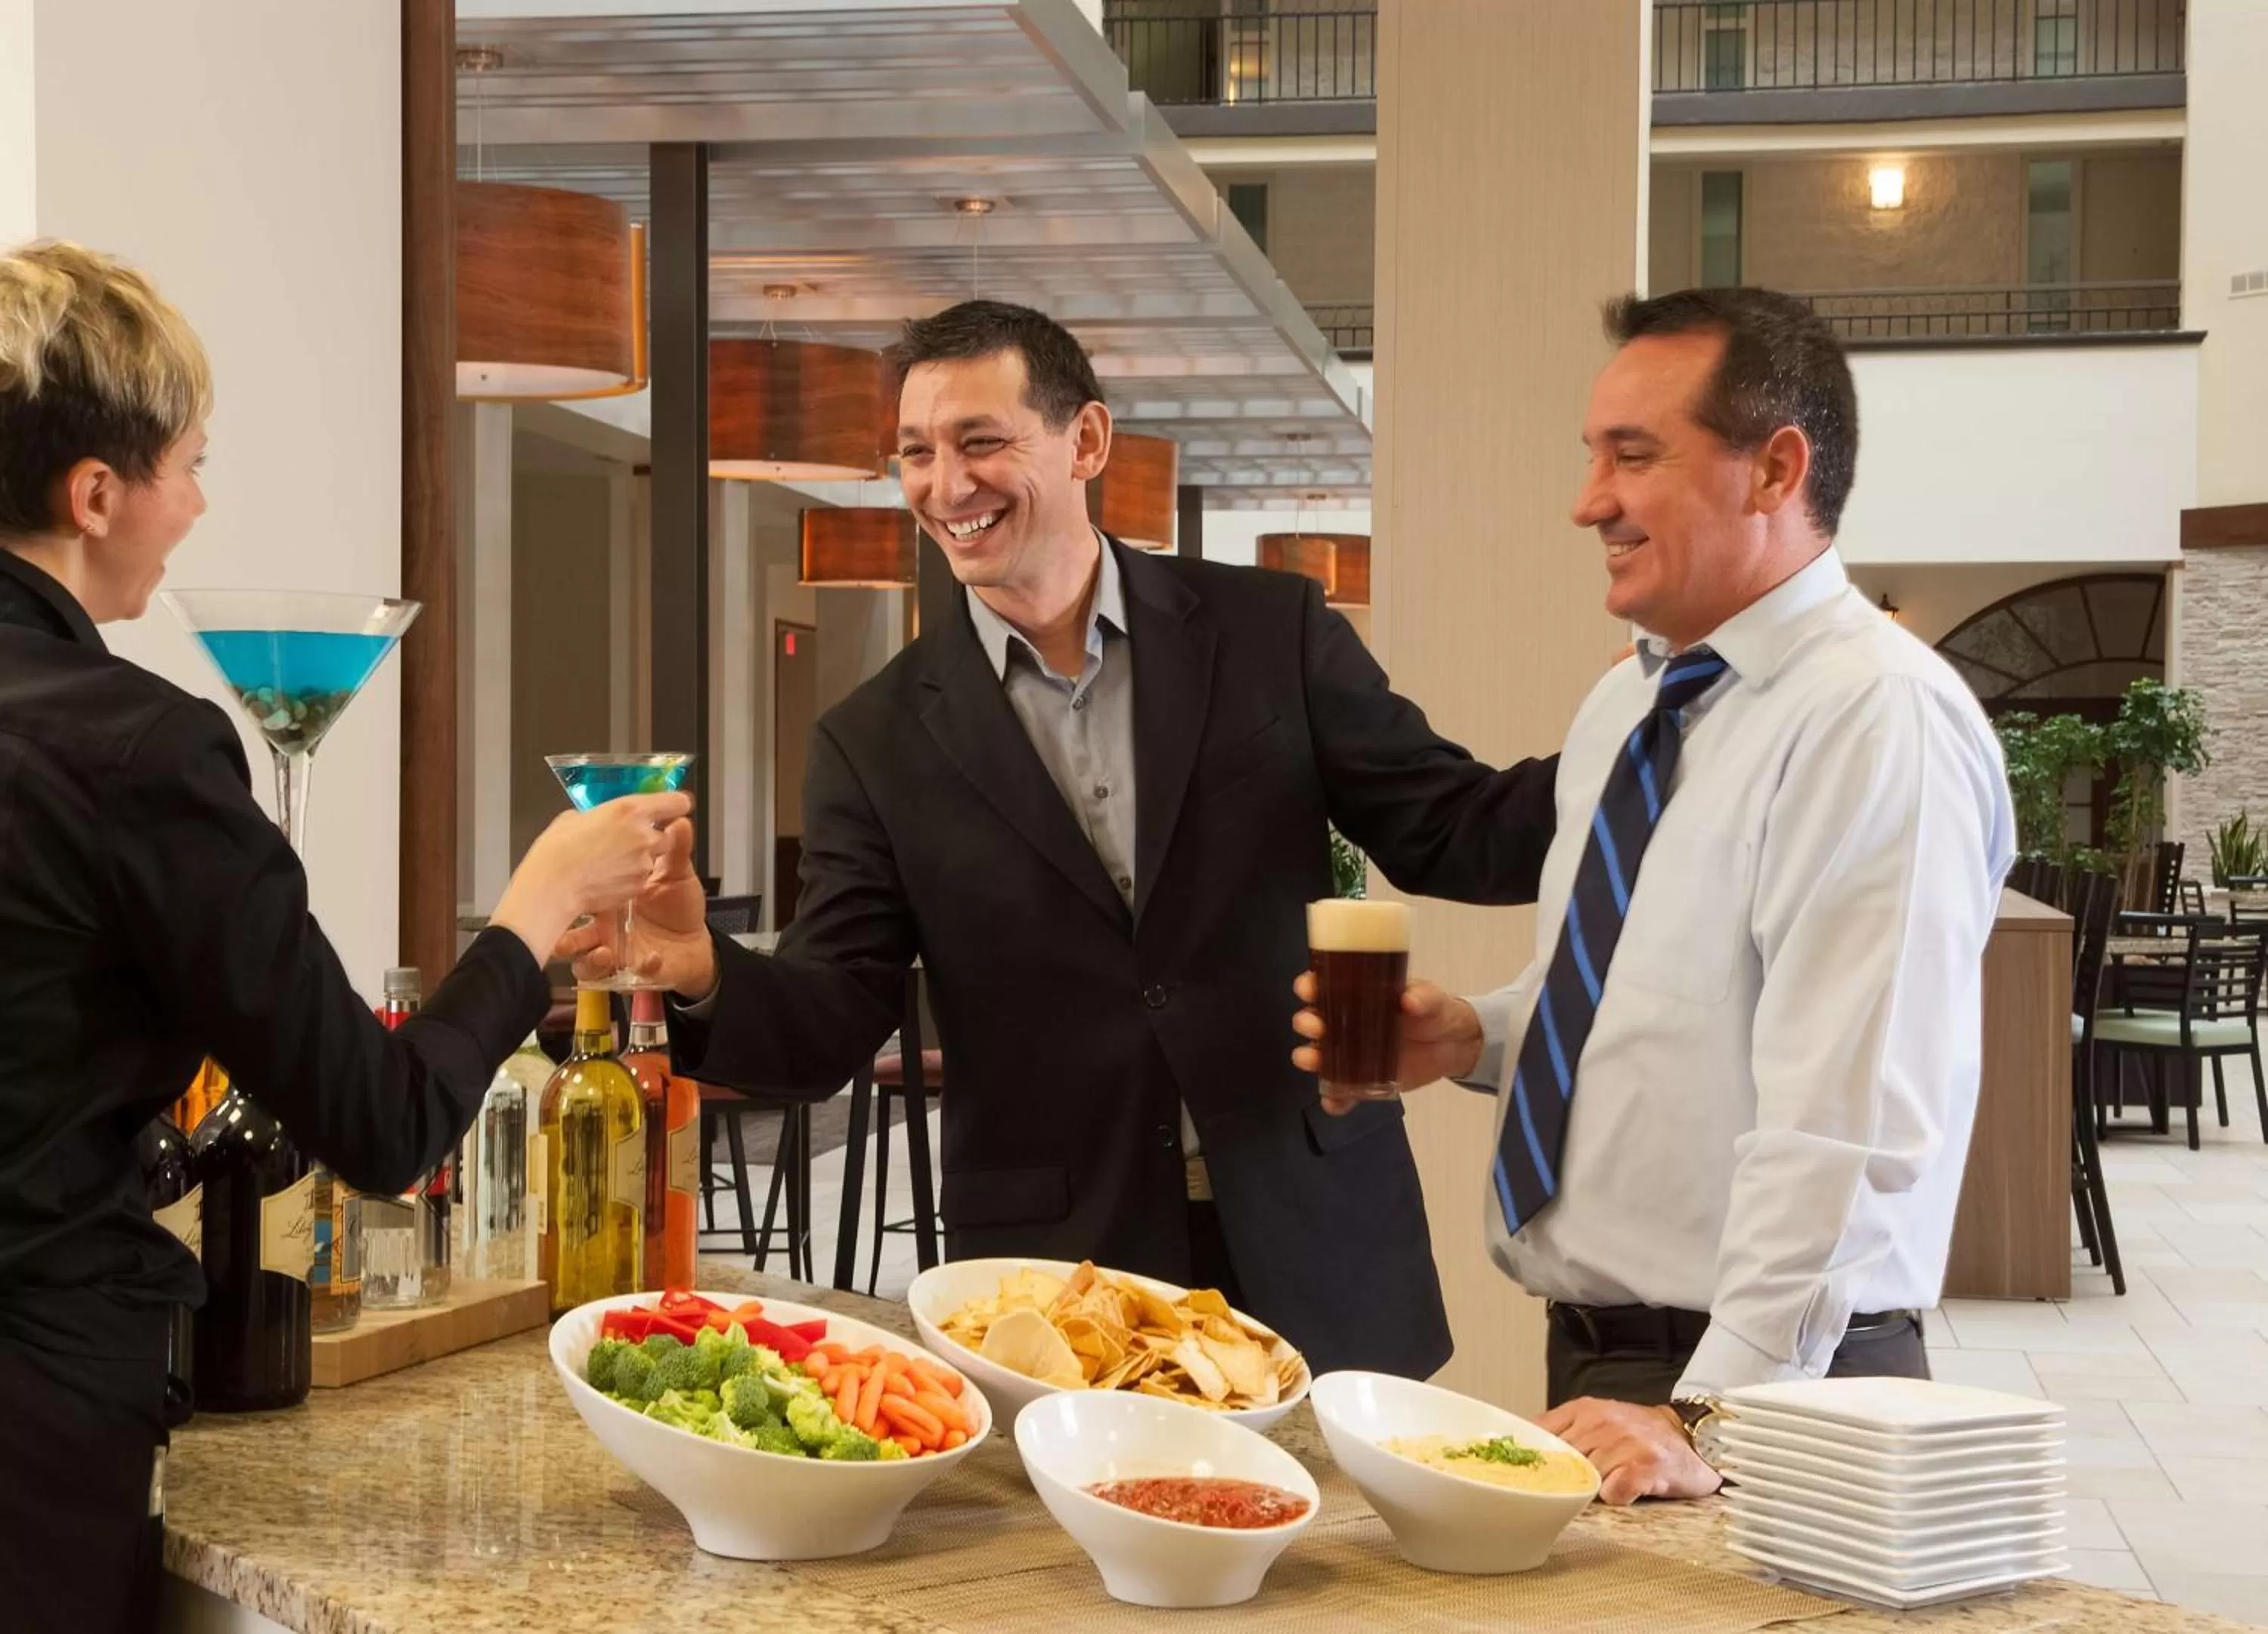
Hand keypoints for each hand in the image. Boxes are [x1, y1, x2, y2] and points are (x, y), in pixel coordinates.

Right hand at [489, 793, 691, 965]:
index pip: (677, 802)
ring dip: (639, 859)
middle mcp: (643, 836)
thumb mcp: (574, 817)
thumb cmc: (557, 850)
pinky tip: (606, 877)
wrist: (552, 887)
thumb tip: (600, 818)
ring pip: (652, 859)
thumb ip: (598, 815)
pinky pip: (640, 878)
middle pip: (666, 835)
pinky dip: (629, 878)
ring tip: (610, 862)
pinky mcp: (638, 886)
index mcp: (630, 810)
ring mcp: (643, 863)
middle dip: (652, 838)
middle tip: (628, 841)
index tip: (670, 807)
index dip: (675, 805)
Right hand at [554, 816, 718, 997]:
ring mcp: (613, 950)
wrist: (692, 944)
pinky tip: (650, 958)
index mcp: (609, 897)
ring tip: (602, 953)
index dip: (578, 886)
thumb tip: (680, 821)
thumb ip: (676, 851)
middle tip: (568, 931)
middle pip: (572, 933)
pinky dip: (635, 967)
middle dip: (567, 934)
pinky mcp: (630, 969)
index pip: (586, 891)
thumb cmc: (678, 906)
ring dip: (590, 959)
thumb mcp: (677, 874)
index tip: (579, 875)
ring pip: (586, 960)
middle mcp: (604, 926)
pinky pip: (622, 976)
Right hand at [1290, 974, 1483, 1114]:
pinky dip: (1333, 1100)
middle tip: (1317, 1028)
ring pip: (1317, 1057)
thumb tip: (1409, 1000)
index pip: (1322, 986)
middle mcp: (1345, 1023)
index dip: (1309, 986)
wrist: (1451, 1045)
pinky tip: (1335, 1103)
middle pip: (1312, 1021)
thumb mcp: (1433, 999)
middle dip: (1307, 1023)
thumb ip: (1424, 997)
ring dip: (1309, 1059)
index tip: (1309, 989)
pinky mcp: (1360, 1081)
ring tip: (1315, 1062)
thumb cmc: (1434, 1012)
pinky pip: (1340, 1093)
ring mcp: (1350, 1054)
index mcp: (1356, 995)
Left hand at [1535, 1398, 1720, 1505]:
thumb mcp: (1596, 1420)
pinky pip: (1614, 1493)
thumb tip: (1523, 1451)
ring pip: (1586, 1480)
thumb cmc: (1638, 1434)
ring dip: (1593, 1490)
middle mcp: (1602, 1422)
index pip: (1540, 1432)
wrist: (1689, 1435)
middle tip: (1574, 1488)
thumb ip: (1564, 1431)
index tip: (1524, 1473)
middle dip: (1564, 1479)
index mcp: (1583, 1410)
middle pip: (1561, 1461)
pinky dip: (1616, 1498)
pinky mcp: (1645, 1467)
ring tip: (1611, 1483)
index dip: (1531, 1457)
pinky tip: (1626, 1491)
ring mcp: (1624, 1443)